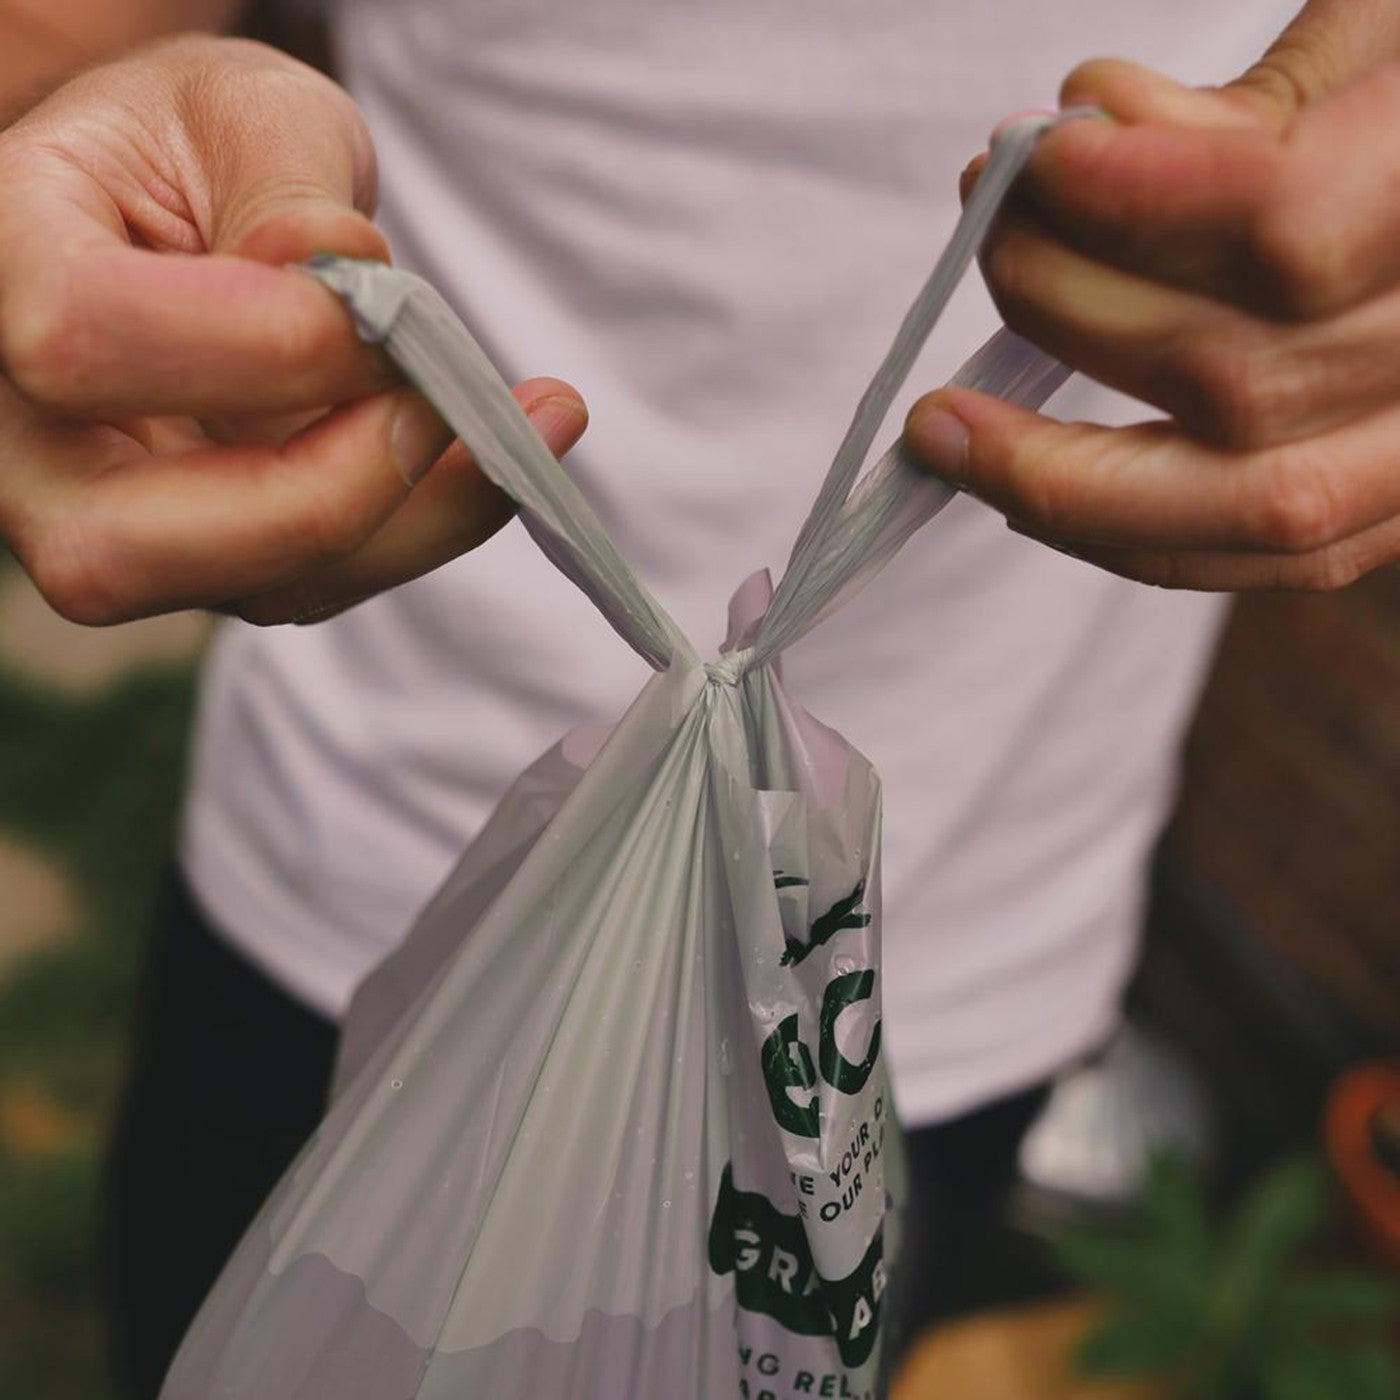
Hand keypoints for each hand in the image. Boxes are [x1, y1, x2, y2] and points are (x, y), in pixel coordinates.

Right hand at [0, 35, 585, 624]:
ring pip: (249, 588)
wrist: (194, 209)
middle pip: (121, 548)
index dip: (261, 346)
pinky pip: (321, 581)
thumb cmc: (205, 146)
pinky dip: (428, 525)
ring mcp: (112, 512)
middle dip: (322, 497)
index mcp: (5, 267)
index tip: (388, 308)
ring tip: (530, 419)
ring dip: (413, 518)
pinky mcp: (212, 553)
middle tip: (448, 410)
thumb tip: (340, 279)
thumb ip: (287, 183)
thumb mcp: (245, 109)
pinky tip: (503, 449)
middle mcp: (27, 429)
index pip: (90, 343)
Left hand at [904, 2, 1399, 589]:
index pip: (1291, 232)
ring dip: (1056, 464)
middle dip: (1068, 307)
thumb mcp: (1378, 44)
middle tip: (991, 231)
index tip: (1038, 162)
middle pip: (1238, 378)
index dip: (1137, 203)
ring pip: (1240, 501)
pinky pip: (1252, 560)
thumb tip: (1092, 131)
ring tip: (945, 420)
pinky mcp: (1387, 513)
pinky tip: (1017, 486)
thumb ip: (1247, 108)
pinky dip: (1115, 532)